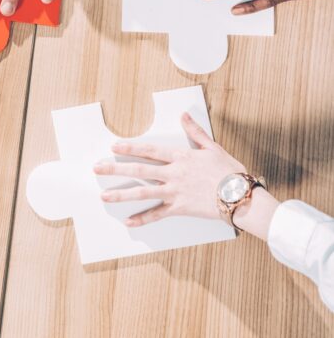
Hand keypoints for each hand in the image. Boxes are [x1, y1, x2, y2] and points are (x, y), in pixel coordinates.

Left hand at [94, 113, 278, 236]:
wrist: (240, 196)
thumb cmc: (229, 171)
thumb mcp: (212, 147)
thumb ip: (195, 131)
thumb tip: (183, 115)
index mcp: (180, 157)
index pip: (149, 150)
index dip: (130, 147)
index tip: (114, 146)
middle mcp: (173, 174)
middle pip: (139, 170)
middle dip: (116, 169)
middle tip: (98, 169)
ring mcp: (174, 192)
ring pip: (143, 192)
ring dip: (122, 195)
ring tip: (105, 197)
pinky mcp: (179, 209)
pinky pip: (157, 215)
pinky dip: (142, 219)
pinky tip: (128, 222)